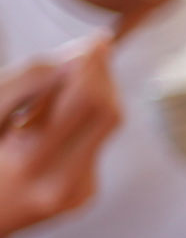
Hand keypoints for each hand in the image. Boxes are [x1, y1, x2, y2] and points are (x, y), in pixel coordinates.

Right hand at [0, 38, 122, 237]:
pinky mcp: (84, 196)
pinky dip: (84, 124)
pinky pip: (94, 146)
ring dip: (96, 96)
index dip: (95, 67)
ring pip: (106, 128)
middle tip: (90, 52)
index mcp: (29, 161)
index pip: (87, 103)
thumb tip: (79, 56)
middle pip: (107, 114)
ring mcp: (77, 195)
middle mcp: (61, 184)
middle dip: (102, 77)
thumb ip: (27, 85)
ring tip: (66, 84)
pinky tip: (56, 123)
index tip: (94, 41)